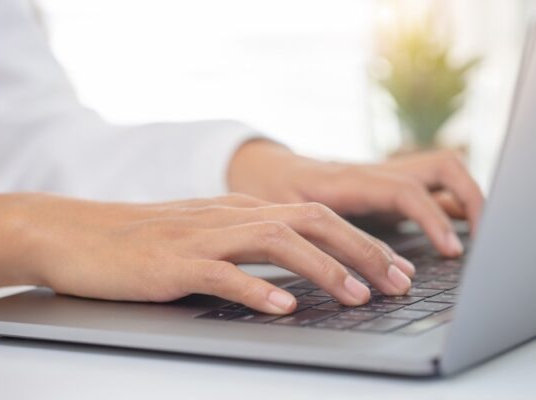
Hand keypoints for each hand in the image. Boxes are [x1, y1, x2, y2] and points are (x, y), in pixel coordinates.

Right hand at [0, 193, 415, 313]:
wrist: (81, 234)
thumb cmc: (146, 241)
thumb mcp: (207, 237)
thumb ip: (248, 247)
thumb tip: (293, 275)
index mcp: (242, 210)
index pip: (317, 217)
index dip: (362, 241)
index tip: (395, 267)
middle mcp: (231, 216)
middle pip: (312, 221)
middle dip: (362, 250)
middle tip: (398, 281)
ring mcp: (204, 237)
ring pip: (277, 241)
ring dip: (322, 268)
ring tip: (357, 295)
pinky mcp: (175, 262)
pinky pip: (224, 274)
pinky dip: (258, 290)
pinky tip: (284, 308)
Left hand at [228, 140, 483, 256]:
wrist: (261, 165)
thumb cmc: (268, 189)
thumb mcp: (280, 213)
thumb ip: (309, 236)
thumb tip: (343, 276)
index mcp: (347, 179)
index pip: (402, 191)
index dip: (430, 219)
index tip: (450, 250)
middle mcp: (370, 171)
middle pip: (436, 169)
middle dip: (468, 199)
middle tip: (476, 243)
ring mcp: (378, 175)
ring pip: (435, 171)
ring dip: (461, 199)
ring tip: (472, 240)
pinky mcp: (379, 184)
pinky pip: (422, 187)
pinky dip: (442, 206)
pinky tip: (445, 235)